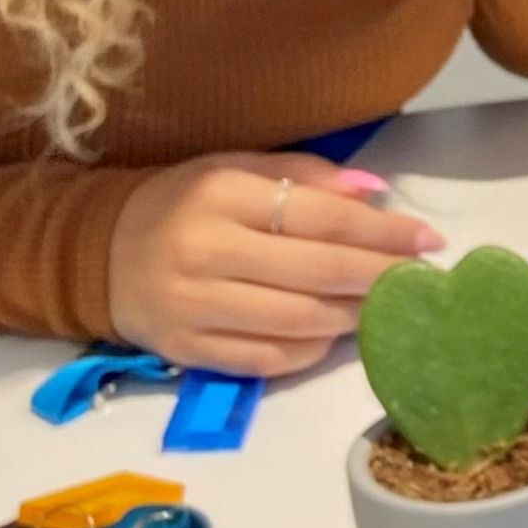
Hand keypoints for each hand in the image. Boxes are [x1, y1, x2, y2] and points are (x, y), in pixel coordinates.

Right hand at [108, 153, 446, 377]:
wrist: (98, 253)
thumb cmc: (184, 204)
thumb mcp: (236, 169)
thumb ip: (307, 177)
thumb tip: (376, 191)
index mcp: (221, 195)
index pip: (323, 218)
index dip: (384, 232)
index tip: (429, 240)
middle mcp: (205, 250)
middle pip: (318, 272)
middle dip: (380, 277)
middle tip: (419, 280)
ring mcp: (193, 306)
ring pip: (299, 320)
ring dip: (354, 316)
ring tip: (385, 307)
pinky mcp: (186, 351)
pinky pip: (268, 358)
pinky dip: (312, 349)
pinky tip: (335, 333)